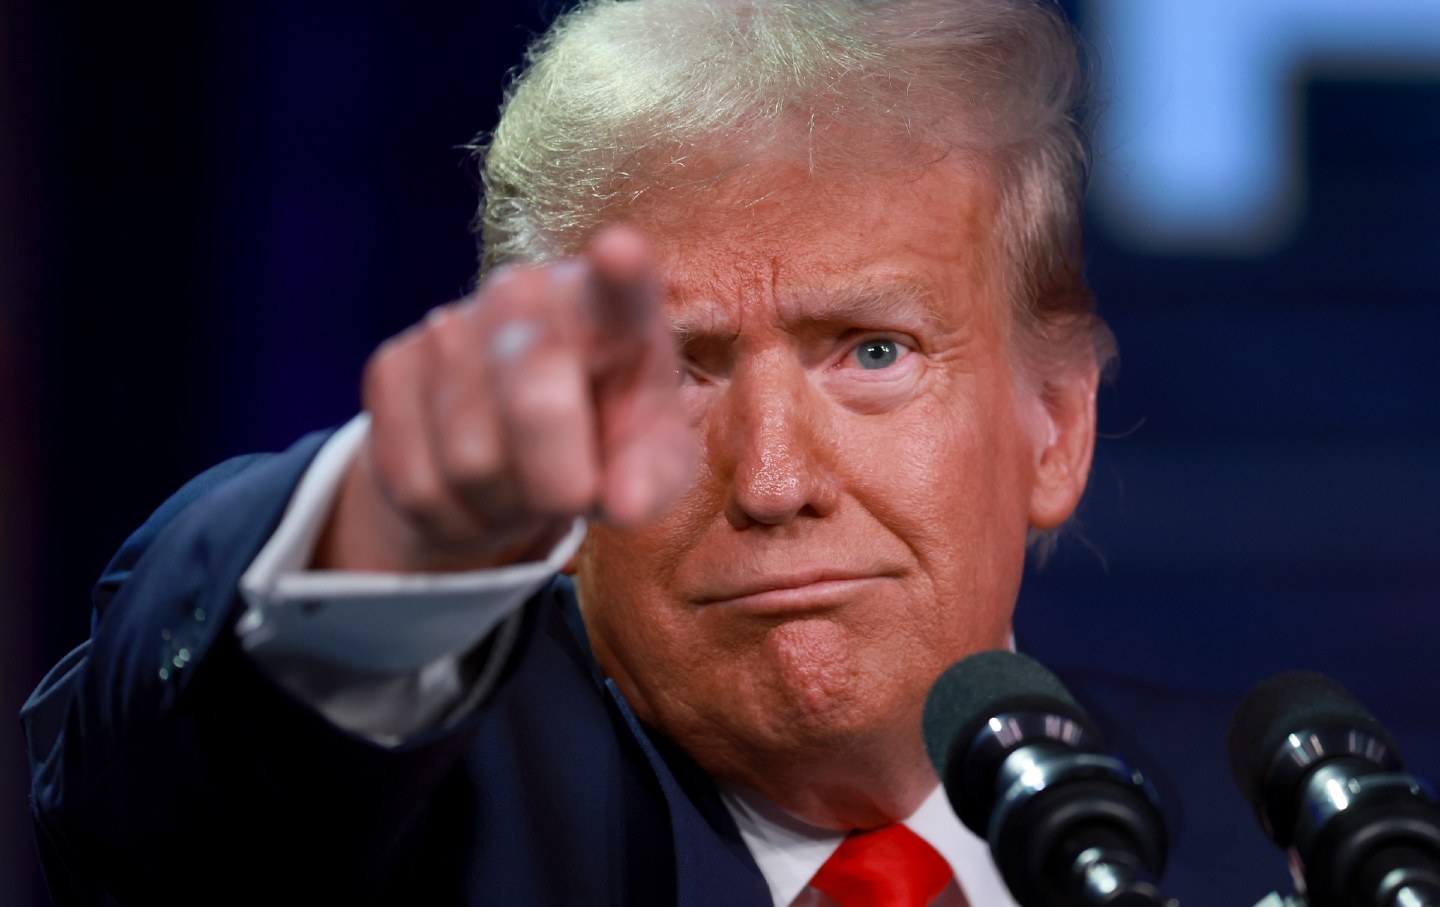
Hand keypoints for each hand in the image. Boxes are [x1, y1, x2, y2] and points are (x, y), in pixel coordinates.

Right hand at [313, 226, 694, 571]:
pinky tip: (474, 489)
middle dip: (559, 480)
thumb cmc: (605, 448)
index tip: (621, 254)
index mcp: (613, 311)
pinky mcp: (391, 365)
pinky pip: (417, 481)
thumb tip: (626, 504)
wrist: (513, 453)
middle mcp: (527, 295)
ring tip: (524, 485)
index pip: (620, 289)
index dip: (621, 273)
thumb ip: (652, 479)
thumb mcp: (649, 468)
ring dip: (504, 503)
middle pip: (536, 403)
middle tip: (574, 494)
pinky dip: (454, 514)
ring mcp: (451, 323)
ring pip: (471, 461)